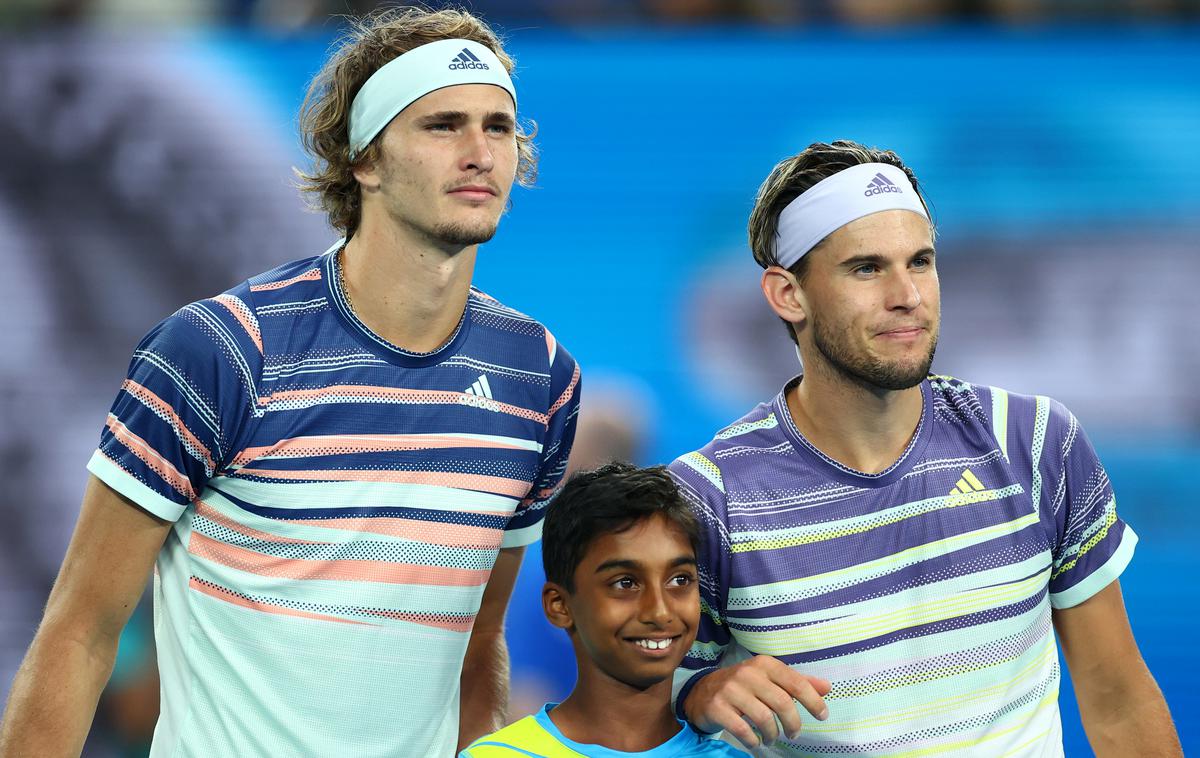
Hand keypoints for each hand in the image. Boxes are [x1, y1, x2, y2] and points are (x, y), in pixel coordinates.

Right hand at [682, 655, 830, 749]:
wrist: (702, 692)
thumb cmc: (744, 686)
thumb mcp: (770, 679)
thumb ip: (798, 682)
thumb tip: (827, 687)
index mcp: (764, 664)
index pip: (795, 682)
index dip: (813, 701)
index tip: (822, 716)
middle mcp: (747, 673)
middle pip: (782, 702)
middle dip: (793, 723)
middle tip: (794, 734)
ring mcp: (731, 690)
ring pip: (764, 718)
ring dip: (773, 734)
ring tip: (772, 739)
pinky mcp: (718, 707)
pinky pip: (743, 729)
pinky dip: (754, 740)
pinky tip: (756, 741)